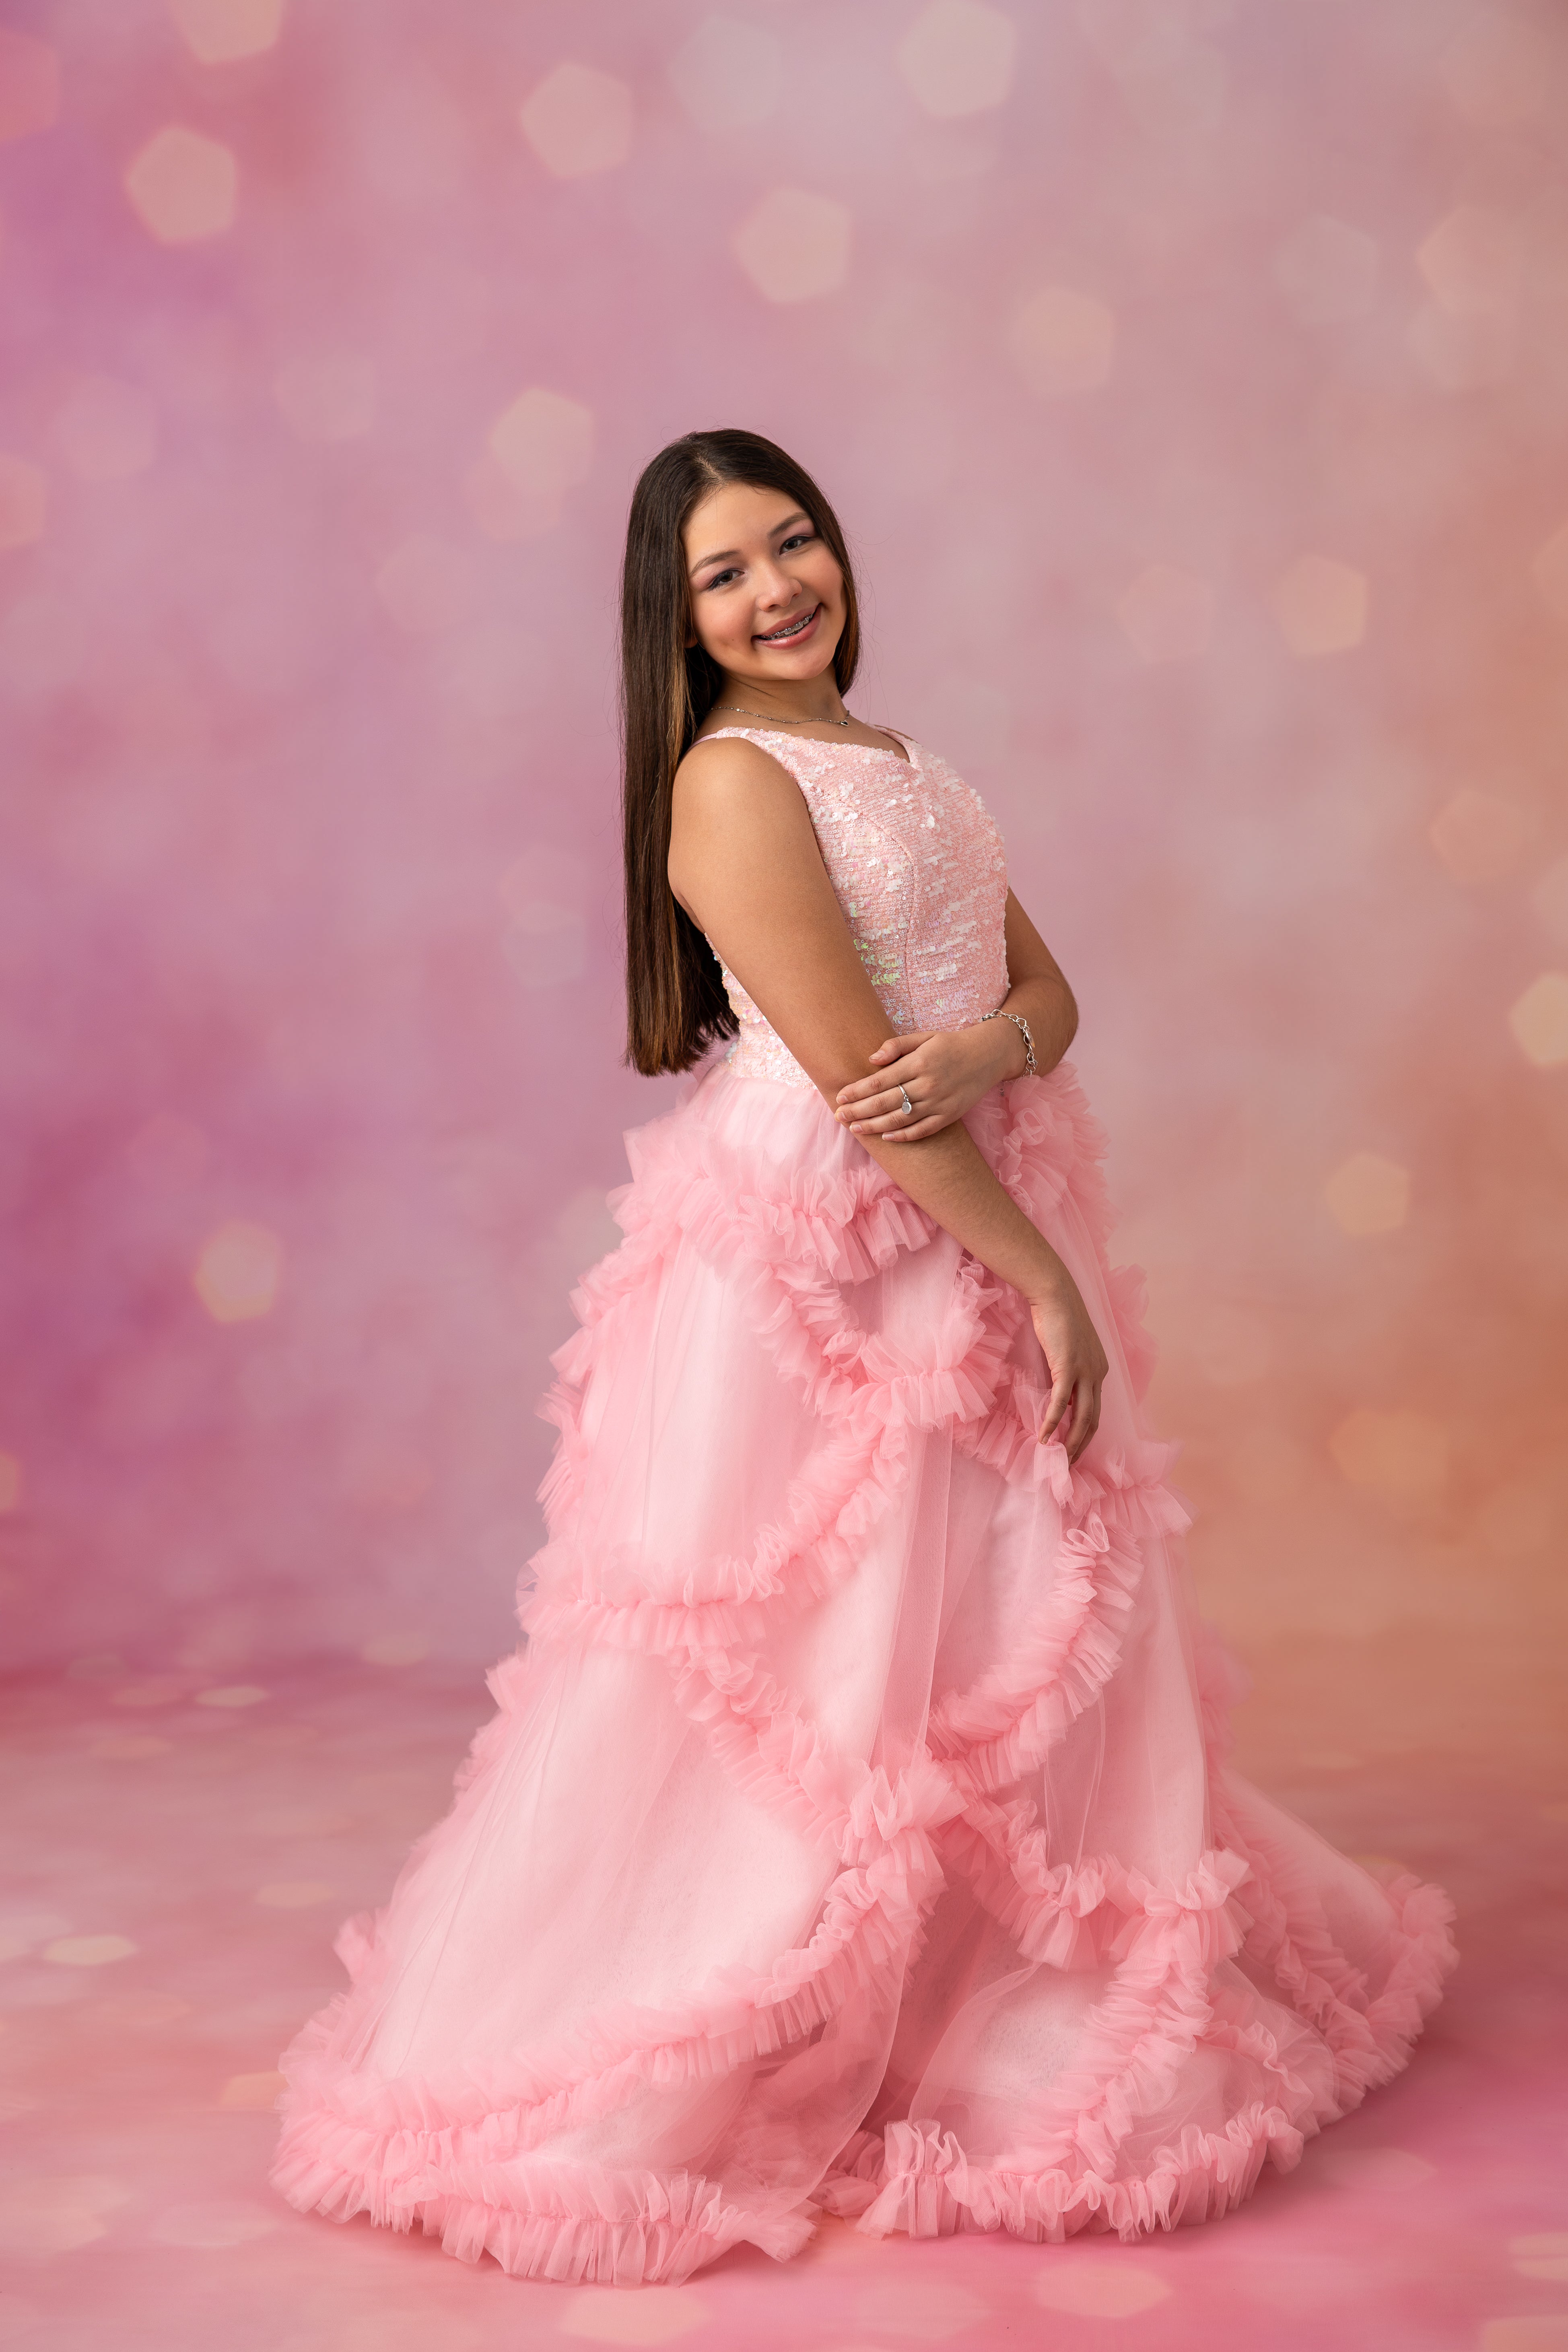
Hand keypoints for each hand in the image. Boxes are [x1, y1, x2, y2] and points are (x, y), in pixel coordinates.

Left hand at [835, 1021, 1020, 1141]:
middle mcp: (928, 1084)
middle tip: (839, 1116)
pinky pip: (923, 1130)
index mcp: (919, 1063)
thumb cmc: (951, 1044)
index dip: (858, 1090)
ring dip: (875, 1126)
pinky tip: (886, 1137)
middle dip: (859, 1111)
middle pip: (885, 1102)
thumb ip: (897, 1046)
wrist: (990, 1055)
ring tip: (855, 1129)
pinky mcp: (950, 1115)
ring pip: (901, 1119)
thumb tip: (871, 1060)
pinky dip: (904, 1136)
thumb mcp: (925, 1037)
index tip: (840, 1096)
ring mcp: (939, 1103)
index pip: (880, 1081)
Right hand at [1027, 1272, 1107, 1464]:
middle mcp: (1097, 1374)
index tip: (1073, 1449)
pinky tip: (1044, 1437)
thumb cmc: (1058, 1317)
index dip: (1085, 1433)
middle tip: (1069, 1464)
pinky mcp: (1067, 1367)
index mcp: (1099, 1370)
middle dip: (1082, 1445)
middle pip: (1092, 1419)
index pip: (1095, 1410)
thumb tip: (1056, 1391)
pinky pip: (1060, 1403)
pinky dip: (1052, 1422)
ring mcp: (1085, 1371)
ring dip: (1071, 1441)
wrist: (1055, 1294)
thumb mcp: (1068, 1348)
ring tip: (1060, 1459)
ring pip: (1082, 1416)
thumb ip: (1067, 1370)